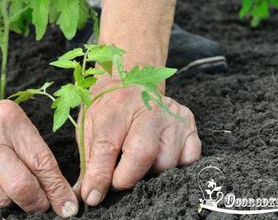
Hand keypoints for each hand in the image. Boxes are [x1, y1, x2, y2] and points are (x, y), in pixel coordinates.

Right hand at [0, 97, 77, 216]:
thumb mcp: (14, 125)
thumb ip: (35, 154)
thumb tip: (59, 193)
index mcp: (9, 121)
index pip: (41, 162)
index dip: (57, 188)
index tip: (68, 205)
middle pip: (21, 186)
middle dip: (37, 202)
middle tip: (42, 205)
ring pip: (0, 201)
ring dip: (13, 202)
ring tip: (10, 188)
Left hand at [75, 77, 200, 205]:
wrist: (129, 81)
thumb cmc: (108, 108)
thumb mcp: (89, 127)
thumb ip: (89, 161)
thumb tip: (88, 194)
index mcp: (117, 107)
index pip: (107, 146)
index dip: (99, 176)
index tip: (93, 195)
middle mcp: (148, 109)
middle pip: (142, 154)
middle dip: (127, 178)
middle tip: (117, 181)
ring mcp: (172, 116)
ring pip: (166, 162)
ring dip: (149, 172)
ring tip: (138, 161)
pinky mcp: (189, 124)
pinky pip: (188, 159)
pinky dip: (173, 165)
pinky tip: (159, 155)